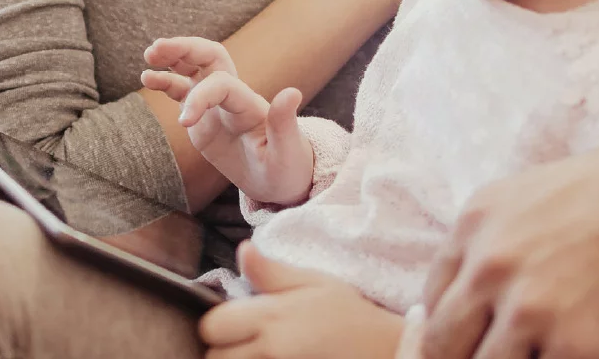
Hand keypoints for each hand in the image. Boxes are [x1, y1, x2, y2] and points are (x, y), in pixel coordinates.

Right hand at [142, 37, 313, 205]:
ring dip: (172, 58)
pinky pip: (182, 92)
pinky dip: (166, 82)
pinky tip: (148, 77)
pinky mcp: (203, 117)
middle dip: (184, 49)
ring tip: (149, 56)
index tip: (184, 124)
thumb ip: (284, 122)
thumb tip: (293, 92)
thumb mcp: (288, 151)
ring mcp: (216, 105)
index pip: (221, 84)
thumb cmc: (287, 167)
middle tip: (155, 49)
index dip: (200, 97)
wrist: (280, 181)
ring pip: (193, 69)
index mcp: (250, 104)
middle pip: (208, 57)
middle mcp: (232, 97)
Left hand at [201, 243, 403, 358]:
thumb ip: (273, 271)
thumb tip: (242, 250)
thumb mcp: (315, 283)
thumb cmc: (350, 316)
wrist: (386, 351)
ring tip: (259, 355)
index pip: (212, 326)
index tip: (234, 324)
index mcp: (271, 317)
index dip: (219, 324)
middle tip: (246, 344)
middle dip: (224, 350)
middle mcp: (270, 350)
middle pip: (215, 358)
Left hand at [421, 123, 598, 358]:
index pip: (432, 304)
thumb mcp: (547, 197)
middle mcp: (490, 264)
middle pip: (443, 349)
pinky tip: (595, 356)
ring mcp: (529, 309)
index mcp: (477, 222)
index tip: (478, 347)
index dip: (455, 337)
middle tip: (515, 357)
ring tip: (556, 354)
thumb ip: (508, 245)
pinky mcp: (579, 348)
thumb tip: (489, 302)